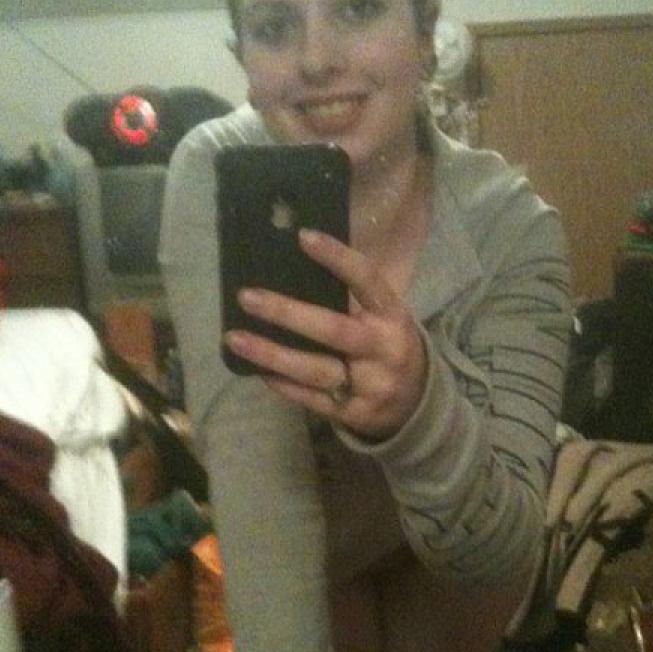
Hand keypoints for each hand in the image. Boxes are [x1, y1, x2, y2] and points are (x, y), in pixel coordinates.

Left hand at [224, 229, 426, 439]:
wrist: (418, 403)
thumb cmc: (388, 345)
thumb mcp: (384, 317)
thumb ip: (352, 298)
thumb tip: (293, 264)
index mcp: (392, 316)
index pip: (367, 281)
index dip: (338, 258)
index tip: (303, 237)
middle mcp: (383, 349)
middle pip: (333, 330)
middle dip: (287, 313)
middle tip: (246, 297)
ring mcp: (369, 385)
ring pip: (316, 370)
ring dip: (272, 354)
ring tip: (234, 339)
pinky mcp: (353, 414)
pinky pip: (311, 399)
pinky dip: (283, 384)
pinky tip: (257, 369)